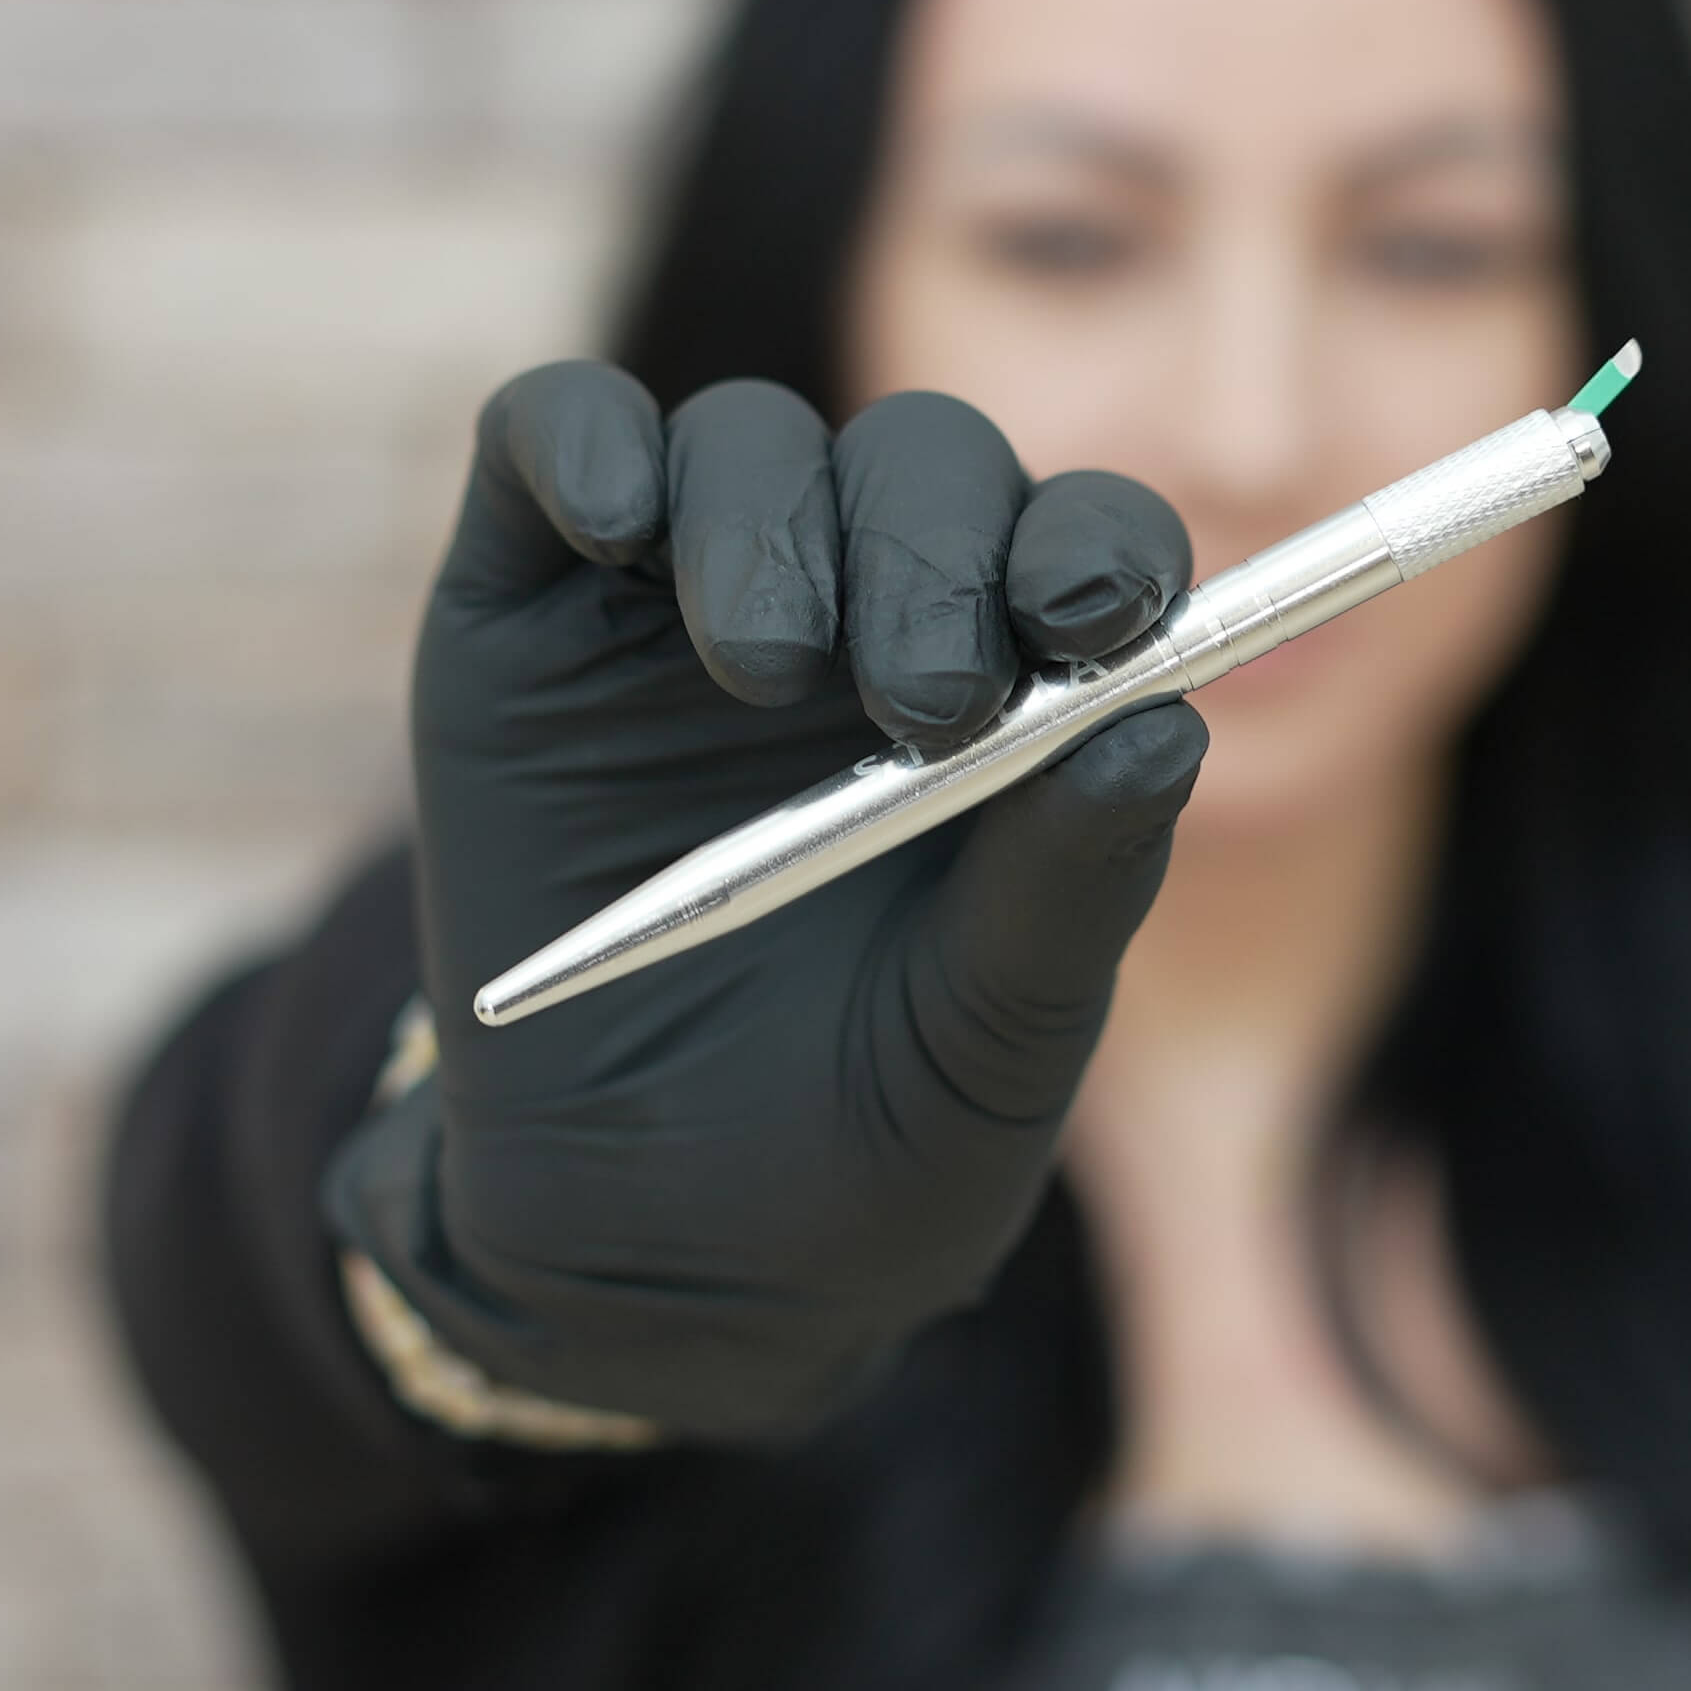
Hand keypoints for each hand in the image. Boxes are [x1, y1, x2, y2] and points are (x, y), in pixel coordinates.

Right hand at [328, 364, 1203, 1442]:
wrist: (639, 1255)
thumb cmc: (859, 1148)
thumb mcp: (994, 1047)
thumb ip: (1074, 887)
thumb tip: (1168, 725)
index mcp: (1014, 696)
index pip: (1084, 544)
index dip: (1103, 546)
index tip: (1100, 619)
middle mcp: (863, 617)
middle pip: (926, 462)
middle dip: (942, 549)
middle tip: (932, 701)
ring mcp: (685, 600)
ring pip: (751, 437)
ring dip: (778, 523)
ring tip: (769, 674)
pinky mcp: (522, 610)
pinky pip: (554, 435)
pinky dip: (589, 442)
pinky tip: (616, 525)